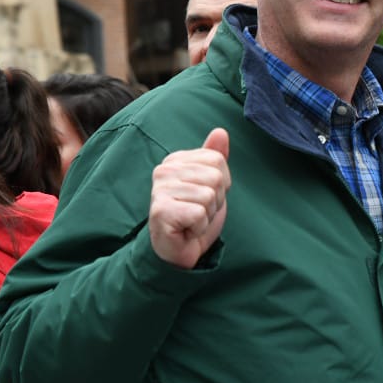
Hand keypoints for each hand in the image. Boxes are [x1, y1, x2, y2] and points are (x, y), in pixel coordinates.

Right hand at [149, 128, 230, 268]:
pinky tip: (186, 229)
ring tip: (192, 220)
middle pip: (216, 177)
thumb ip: (214, 158)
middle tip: (198, 212)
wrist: (177, 250)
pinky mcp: (161, 210)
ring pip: (209, 196)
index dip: (221, 184)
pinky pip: (200, 213)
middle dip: (215, 201)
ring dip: (207, 215)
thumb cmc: (194, 216)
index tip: (205, 197)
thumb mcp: (210, 184)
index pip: (218, 160)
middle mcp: (164, 170)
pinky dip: (199, 227)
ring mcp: (160, 189)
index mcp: (176, 160)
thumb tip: (220, 131)